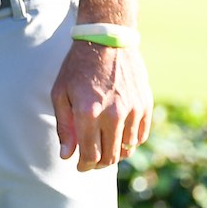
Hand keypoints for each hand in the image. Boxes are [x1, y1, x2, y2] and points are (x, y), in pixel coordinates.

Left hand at [52, 40, 151, 169]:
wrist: (106, 42)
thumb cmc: (78, 67)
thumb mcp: (60, 92)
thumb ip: (64, 126)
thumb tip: (67, 155)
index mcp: (88, 112)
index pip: (90, 154)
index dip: (84, 165)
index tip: (79, 165)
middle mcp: (113, 114)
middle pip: (110, 156)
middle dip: (98, 164)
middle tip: (90, 161)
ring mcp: (133, 111)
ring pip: (126, 149)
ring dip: (115, 155)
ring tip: (103, 148)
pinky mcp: (145, 106)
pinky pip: (140, 136)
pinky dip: (129, 143)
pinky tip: (118, 138)